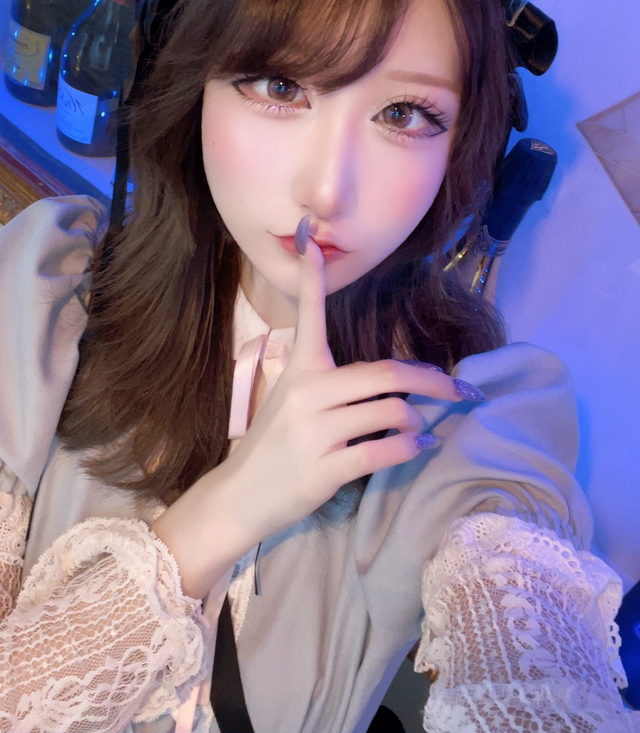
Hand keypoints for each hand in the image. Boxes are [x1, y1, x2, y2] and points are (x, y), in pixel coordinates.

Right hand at [151, 217, 484, 598]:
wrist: (239, 496)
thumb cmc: (272, 445)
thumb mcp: (292, 400)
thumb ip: (333, 383)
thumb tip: (393, 384)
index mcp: (299, 369)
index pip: (309, 314)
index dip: (311, 276)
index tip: (311, 236)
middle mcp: (308, 393)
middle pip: (385, 375)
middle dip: (433, 381)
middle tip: (460, 388)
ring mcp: (314, 432)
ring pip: (390, 413)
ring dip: (419, 421)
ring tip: (425, 427)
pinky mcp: (323, 468)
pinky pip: (382, 450)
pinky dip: (411, 448)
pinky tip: (421, 447)